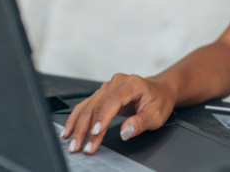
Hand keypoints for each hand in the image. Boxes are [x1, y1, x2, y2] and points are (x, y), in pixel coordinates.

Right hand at [61, 73, 177, 154]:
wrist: (160, 90)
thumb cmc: (159, 100)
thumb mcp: (157, 114)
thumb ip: (140, 123)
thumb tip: (125, 132)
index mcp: (131, 84)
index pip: (112, 100)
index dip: (102, 117)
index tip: (95, 132)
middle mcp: (115, 83)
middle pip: (96, 105)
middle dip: (86, 128)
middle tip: (80, 146)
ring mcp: (106, 87)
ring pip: (87, 107)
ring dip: (78, 126)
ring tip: (73, 143)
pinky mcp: (101, 94)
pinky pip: (85, 106)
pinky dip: (76, 120)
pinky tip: (69, 131)